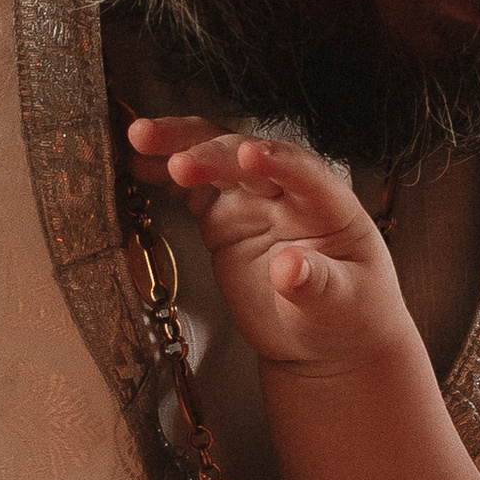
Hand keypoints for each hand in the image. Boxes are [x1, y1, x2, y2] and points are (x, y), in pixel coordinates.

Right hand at [126, 118, 400, 370]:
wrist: (324, 340)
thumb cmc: (346, 319)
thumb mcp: (338, 308)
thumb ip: (316, 284)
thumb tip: (290, 268)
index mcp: (330, 207)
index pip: (304, 173)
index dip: (277, 160)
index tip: (248, 155)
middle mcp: (289, 194)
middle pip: (248, 159)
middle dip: (213, 154)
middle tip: (177, 162)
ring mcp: (253, 202)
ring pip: (215, 161)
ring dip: (179, 146)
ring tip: (139, 139)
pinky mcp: (224, 218)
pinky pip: (192, 188)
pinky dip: (163, 174)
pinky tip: (133, 163)